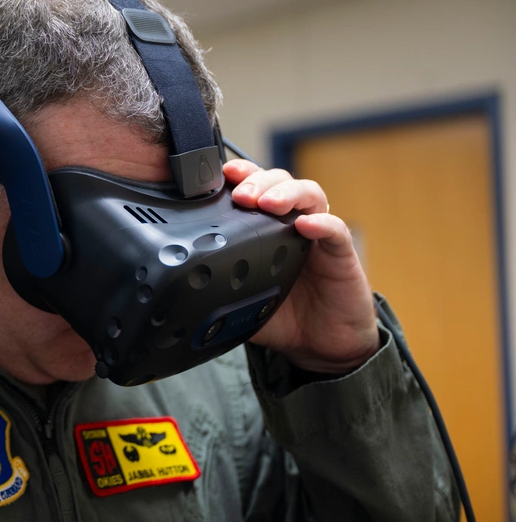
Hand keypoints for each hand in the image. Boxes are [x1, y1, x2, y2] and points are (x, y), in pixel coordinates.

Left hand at [225, 160, 379, 373]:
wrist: (320, 345)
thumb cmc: (282, 315)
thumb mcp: (240, 301)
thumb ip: (216, 291)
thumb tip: (179, 295)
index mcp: (265, 228)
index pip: (253, 188)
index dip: (239, 176)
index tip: (219, 176)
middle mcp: (292, 223)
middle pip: (279, 181)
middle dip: (258, 181)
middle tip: (241, 195)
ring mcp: (318, 235)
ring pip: (309, 193)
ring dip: (286, 192)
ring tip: (268, 203)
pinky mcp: (342, 253)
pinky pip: (335, 229)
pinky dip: (322, 222)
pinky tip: (305, 224)